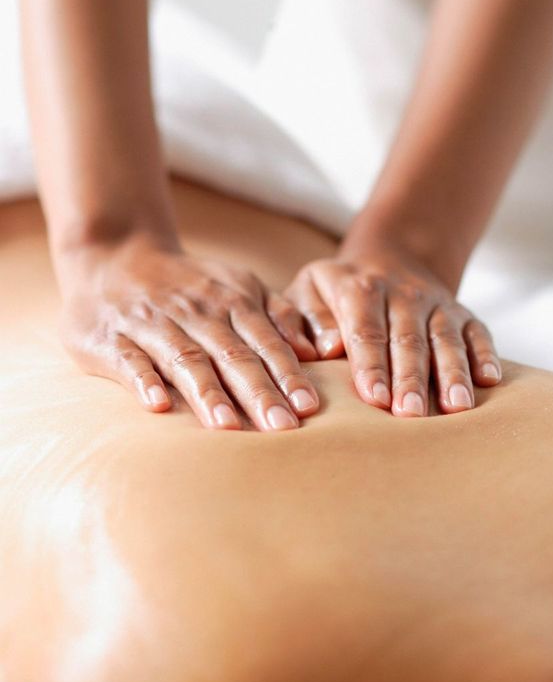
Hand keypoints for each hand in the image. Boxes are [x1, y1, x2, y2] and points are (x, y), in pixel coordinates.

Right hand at [59, 235, 319, 429]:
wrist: (110, 254)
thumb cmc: (187, 285)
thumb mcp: (236, 285)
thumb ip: (277, 314)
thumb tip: (312, 350)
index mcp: (230, 300)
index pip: (265, 342)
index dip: (287, 374)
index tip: (308, 407)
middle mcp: (195, 311)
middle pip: (232, 355)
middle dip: (258, 392)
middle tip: (281, 427)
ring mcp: (152, 324)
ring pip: (185, 360)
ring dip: (207, 393)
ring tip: (228, 427)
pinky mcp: (110, 338)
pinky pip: (129, 360)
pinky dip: (143, 381)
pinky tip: (158, 407)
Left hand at [285, 240, 501, 416]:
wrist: (389, 258)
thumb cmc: (337, 290)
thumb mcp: (309, 289)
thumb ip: (305, 318)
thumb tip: (322, 349)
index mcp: (361, 291)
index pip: (367, 331)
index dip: (371, 365)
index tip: (373, 397)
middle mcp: (404, 295)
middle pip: (409, 340)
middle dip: (412, 378)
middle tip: (410, 415)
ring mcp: (438, 304)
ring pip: (446, 340)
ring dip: (453, 374)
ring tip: (457, 408)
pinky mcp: (464, 315)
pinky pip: (479, 333)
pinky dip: (486, 355)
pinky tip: (490, 381)